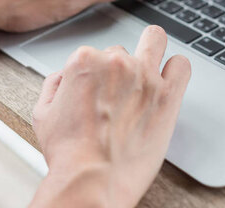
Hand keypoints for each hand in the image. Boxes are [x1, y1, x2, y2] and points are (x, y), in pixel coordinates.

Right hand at [31, 26, 190, 207]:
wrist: (92, 180)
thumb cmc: (69, 153)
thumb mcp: (43, 114)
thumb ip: (54, 85)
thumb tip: (64, 78)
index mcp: (85, 61)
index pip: (94, 54)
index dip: (94, 75)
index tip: (97, 92)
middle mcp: (116, 63)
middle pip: (122, 52)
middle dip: (119, 70)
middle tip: (119, 94)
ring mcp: (145, 76)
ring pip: (154, 42)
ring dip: (150, 55)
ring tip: (146, 79)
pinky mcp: (168, 95)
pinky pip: (181, 65)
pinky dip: (176, 69)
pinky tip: (169, 81)